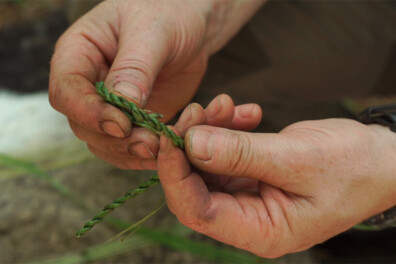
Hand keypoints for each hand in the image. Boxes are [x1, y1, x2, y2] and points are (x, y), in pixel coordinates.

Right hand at [49, 0, 263, 169]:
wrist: (192, 27)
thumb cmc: (169, 14)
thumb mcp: (152, 31)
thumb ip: (135, 67)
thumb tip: (121, 106)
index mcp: (79, 54)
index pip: (66, 91)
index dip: (88, 112)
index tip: (121, 124)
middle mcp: (88, 84)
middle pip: (84, 125)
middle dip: (116, 140)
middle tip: (151, 143)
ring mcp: (110, 106)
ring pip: (106, 144)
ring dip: (133, 152)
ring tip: (164, 147)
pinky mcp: (133, 122)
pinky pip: (131, 148)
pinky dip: (148, 155)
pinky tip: (171, 148)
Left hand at [158, 115, 395, 256]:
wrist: (381, 159)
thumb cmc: (354, 167)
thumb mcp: (297, 158)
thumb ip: (241, 153)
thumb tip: (191, 143)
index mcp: (260, 231)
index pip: (197, 211)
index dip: (175, 175)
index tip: (170, 136)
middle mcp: (249, 220)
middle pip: (196, 186)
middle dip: (191, 145)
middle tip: (198, 109)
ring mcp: (250, 198)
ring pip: (209, 166)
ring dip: (211, 132)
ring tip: (225, 104)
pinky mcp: (254, 177)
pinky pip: (227, 154)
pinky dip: (228, 131)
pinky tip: (244, 114)